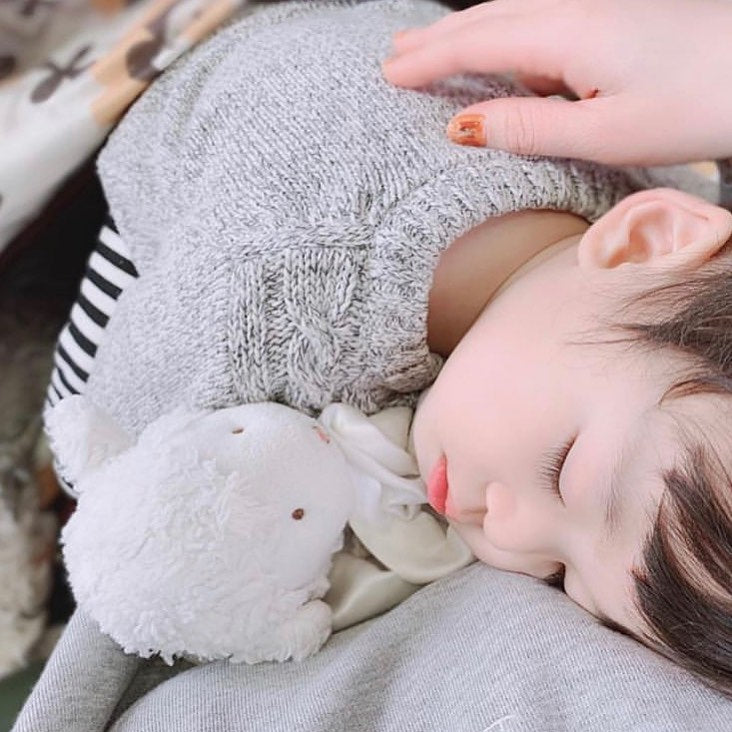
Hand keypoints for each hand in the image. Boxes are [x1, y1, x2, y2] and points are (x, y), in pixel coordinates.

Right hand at [382, 0, 731, 165]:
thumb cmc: (701, 104)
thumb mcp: (607, 132)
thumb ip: (530, 126)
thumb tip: (464, 127)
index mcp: (569, 33)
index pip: (478, 41)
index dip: (428, 58)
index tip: (388, 74)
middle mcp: (577, 6)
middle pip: (489, 16)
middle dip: (436, 36)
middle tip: (394, 52)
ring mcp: (598, 5)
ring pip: (513, 12)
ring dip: (466, 30)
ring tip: (430, 45)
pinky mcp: (616, 15)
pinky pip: (542, 20)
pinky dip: (504, 34)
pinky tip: (500, 54)